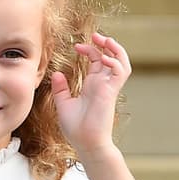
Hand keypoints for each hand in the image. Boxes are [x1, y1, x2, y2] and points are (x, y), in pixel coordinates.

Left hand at [51, 32, 130, 158]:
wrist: (86, 143)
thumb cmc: (76, 128)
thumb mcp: (63, 104)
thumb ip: (60, 89)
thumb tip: (56, 73)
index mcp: (93, 85)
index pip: (97, 60)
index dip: (89, 49)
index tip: (77, 46)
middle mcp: (103, 84)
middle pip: (111, 56)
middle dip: (105, 43)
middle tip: (95, 36)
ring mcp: (108, 87)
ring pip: (121, 62)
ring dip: (116, 49)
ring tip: (105, 40)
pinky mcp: (111, 92)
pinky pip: (120, 72)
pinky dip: (115, 61)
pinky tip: (103, 58)